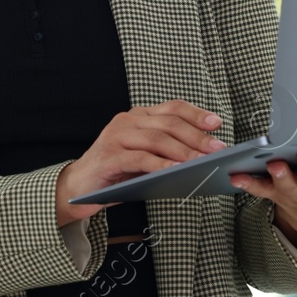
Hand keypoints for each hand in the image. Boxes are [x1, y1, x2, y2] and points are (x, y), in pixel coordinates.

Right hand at [55, 99, 224, 226]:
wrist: (79, 188)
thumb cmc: (117, 173)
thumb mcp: (145, 157)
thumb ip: (167, 152)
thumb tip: (203, 157)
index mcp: (138, 116)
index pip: (172, 108)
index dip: (196, 114)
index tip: (217, 123)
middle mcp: (127, 121)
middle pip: (168, 123)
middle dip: (197, 136)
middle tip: (218, 149)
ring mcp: (116, 136)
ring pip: (157, 139)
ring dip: (183, 152)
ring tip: (203, 162)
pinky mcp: (109, 156)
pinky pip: (141, 158)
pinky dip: (161, 165)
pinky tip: (177, 172)